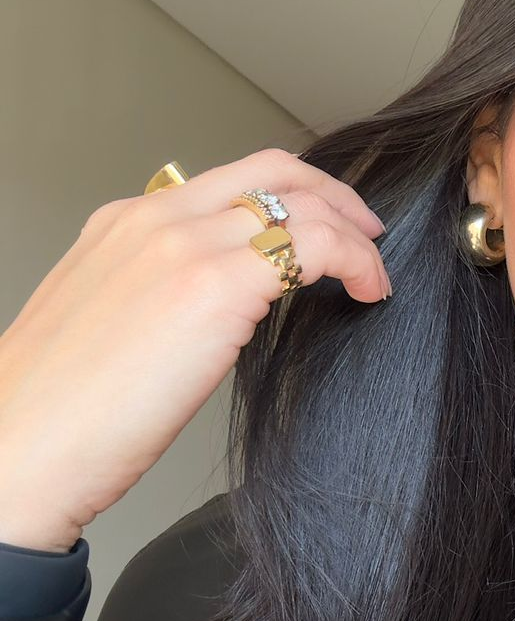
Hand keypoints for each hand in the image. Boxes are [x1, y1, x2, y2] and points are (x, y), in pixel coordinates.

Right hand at [0, 148, 390, 551]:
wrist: (19, 450)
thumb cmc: (59, 413)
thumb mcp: (104, 326)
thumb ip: (154, 298)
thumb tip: (209, 314)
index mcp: (124, 226)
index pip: (227, 182)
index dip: (288, 197)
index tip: (321, 227)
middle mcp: (155, 221)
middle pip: (272, 170)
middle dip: (333, 195)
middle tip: (365, 233)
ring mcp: (185, 245)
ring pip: (301, 202)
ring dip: (353, 232)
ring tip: (373, 271)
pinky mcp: (216, 284)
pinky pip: (316, 244)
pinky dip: (357, 261)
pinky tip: (368, 292)